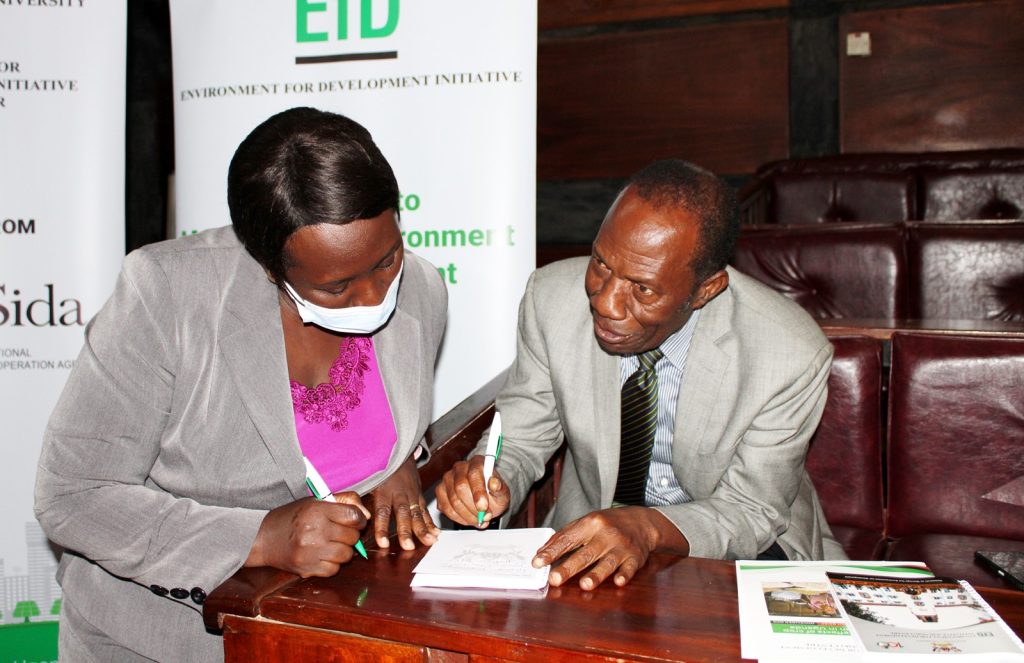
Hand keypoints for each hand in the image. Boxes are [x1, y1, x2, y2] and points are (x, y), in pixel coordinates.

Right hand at [246, 493, 369, 577]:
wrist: (262, 537)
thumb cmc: (293, 517)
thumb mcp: (315, 501)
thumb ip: (343, 502)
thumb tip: (366, 516)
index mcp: (316, 510)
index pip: (353, 516)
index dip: (359, 519)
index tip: (355, 521)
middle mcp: (314, 530)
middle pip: (352, 537)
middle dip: (351, 535)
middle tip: (341, 533)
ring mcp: (310, 551)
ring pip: (346, 555)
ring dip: (343, 551)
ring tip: (332, 544)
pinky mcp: (306, 568)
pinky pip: (334, 570)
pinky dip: (333, 564)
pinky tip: (323, 556)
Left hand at [369, 456, 438, 549]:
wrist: (399, 453)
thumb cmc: (380, 469)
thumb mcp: (368, 479)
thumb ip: (361, 496)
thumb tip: (354, 513)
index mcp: (384, 490)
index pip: (382, 511)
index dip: (382, 527)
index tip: (382, 543)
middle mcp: (399, 493)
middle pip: (403, 514)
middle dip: (406, 531)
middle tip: (408, 546)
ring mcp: (412, 494)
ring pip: (417, 513)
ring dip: (423, 529)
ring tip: (429, 542)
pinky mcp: (419, 495)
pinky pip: (425, 510)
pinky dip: (431, 523)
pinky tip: (435, 534)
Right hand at [435, 455, 510, 527]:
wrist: (487, 500)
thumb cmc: (494, 494)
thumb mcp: (503, 493)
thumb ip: (500, 488)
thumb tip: (494, 483)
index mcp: (477, 462)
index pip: (474, 474)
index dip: (478, 492)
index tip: (483, 507)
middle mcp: (460, 468)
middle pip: (460, 487)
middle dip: (472, 507)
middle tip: (484, 517)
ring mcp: (448, 479)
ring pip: (452, 500)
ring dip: (467, 515)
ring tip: (479, 520)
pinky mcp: (440, 491)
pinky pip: (445, 508)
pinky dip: (458, 518)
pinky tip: (469, 519)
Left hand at [531, 507, 685, 590]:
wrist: (641, 522)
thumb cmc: (608, 524)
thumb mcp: (587, 522)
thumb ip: (565, 536)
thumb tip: (542, 551)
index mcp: (590, 523)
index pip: (568, 538)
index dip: (552, 551)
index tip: (538, 562)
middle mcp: (605, 534)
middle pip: (585, 553)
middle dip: (569, 567)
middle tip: (554, 579)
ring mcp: (621, 546)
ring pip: (607, 562)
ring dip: (596, 574)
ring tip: (584, 585)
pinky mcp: (635, 558)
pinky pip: (629, 568)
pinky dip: (624, 575)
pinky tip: (618, 582)